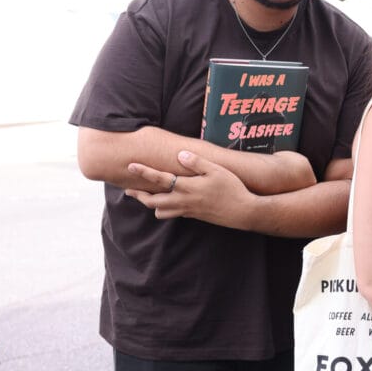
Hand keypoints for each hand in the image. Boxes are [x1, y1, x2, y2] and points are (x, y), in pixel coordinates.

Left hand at [125, 151, 255, 226]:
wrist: (243, 212)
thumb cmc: (232, 188)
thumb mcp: (216, 171)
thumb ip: (197, 162)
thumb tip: (180, 154)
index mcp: (187, 187)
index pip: (159, 179)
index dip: (143, 172)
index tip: (130, 166)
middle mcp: (183, 201)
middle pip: (152, 201)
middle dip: (139, 195)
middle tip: (128, 189)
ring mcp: (187, 210)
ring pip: (160, 211)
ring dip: (151, 204)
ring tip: (145, 196)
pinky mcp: (193, 216)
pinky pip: (172, 214)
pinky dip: (164, 209)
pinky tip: (167, 202)